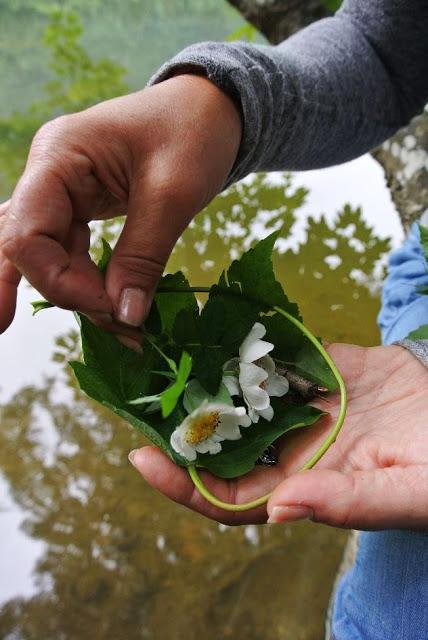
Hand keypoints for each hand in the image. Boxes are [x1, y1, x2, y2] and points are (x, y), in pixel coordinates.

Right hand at [0, 74, 241, 344]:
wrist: (212, 110)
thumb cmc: (194, 132)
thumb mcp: (174, 193)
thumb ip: (144, 255)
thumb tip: (124, 316)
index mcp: (58, 157)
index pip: (26, 234)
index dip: (59, 281)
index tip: (111, 305)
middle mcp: (48, 175)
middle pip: (30, 251)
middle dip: (68, 295)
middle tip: (120, 333)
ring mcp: (62, 192)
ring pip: (47, 258)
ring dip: (80, 297)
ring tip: (125, 332)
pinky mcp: (80, 208)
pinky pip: (69, 253)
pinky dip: (90, 284)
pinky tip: (108, 309)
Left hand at [129, 344, 427, 528]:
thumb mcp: (403, 491)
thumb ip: (346, 502)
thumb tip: (280, 510)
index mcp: (304, 487)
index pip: (229, 497)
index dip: (185, 484)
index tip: (144, 458)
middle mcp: (291, 448)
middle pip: (221, 445)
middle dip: (179, 426)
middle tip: (141, 396)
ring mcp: (301, 407)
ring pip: (240, 398)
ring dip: (206, 381)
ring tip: (166, 355)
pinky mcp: (316, 371)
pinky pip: (272, 360)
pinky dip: (247, 346)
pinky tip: (217, 327)